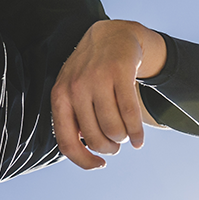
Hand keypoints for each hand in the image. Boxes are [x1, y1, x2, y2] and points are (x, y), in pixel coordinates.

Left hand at [51, 21, 159, 169]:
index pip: (66, 142)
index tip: (99, 164)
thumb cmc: (90, 72)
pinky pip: (131, 114)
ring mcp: (97, 78)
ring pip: (114, 128)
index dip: (84, 161)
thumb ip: (73, 119)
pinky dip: (137, 133)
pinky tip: (139, 139)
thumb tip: (85, 154)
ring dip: (123, 139)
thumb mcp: (72, 91)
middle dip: (109, 148)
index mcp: (59, 97)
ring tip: (126, 135)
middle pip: (95, 138)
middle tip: (116, 144)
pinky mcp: (120, 72)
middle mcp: (75, 88)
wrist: (111, 35)